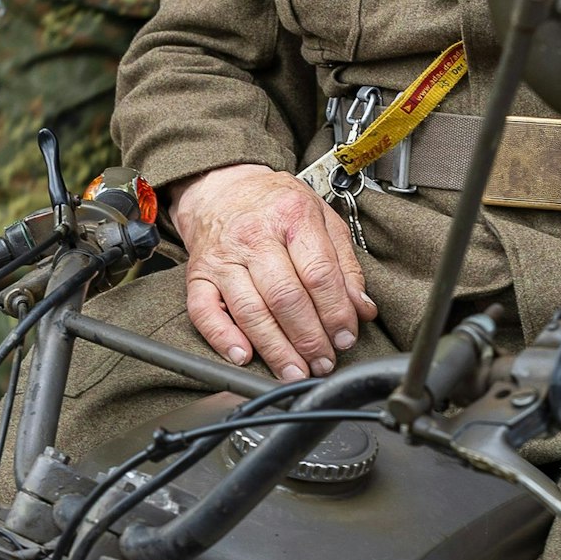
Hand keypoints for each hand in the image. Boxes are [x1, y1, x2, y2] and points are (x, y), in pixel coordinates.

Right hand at [171, 163, 377, 382]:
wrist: (222, 188)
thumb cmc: (275, 205)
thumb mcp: (322, 219)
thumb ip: (344, 264)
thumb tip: (362, 309)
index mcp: (291, 216)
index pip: (318, 273)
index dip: (336, 312)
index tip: (346, 337)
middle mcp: (253, 236)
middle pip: (285, 297)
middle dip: (309, 338)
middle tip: (323, 362)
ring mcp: (222, 257)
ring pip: (250, 311)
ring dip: (275, 349)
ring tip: (296, 371)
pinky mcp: (198, 275)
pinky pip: (204, 312)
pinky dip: (222, 338)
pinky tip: (243, 356)